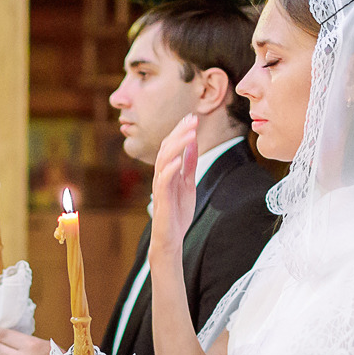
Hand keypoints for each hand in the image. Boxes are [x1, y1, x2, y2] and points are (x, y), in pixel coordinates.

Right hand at [149, 114, 197, 258]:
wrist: (171, 238)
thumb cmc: (177, 212)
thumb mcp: (188, 183)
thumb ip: (189, 164)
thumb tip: (193, 142)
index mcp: (168, 171)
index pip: (172, 145)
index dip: (181, 130)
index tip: (192, 117)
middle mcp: (161, 176)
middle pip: (166, 149)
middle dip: (179, 133)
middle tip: (192, 119)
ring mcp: (160, 187)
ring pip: (164, 161)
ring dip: (177, 146)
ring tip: (189, 135)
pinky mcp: (162, 200)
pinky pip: (163, 182)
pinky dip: (169, 169)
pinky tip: (178, 159)